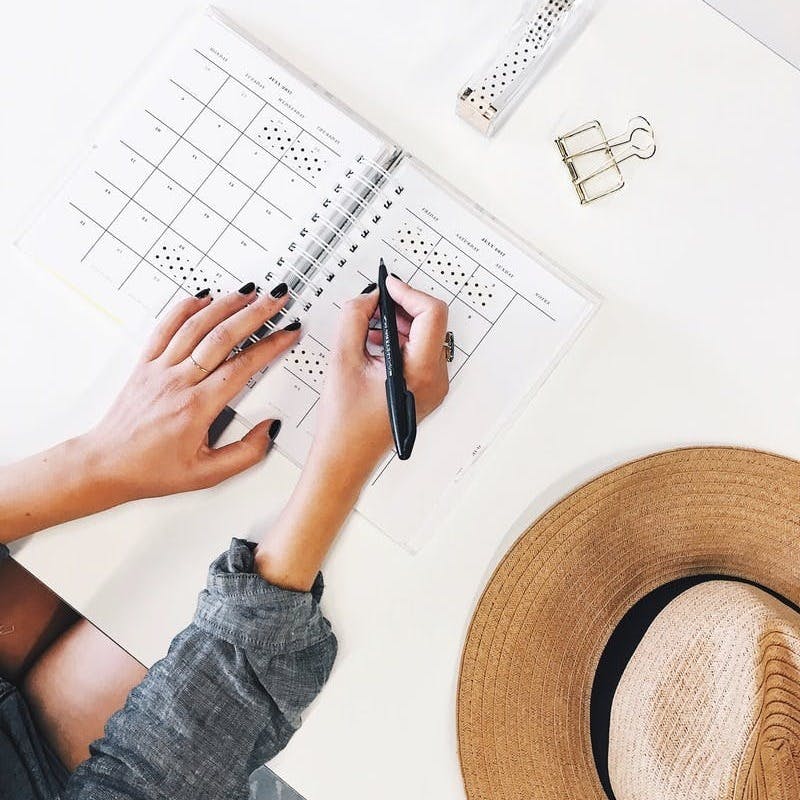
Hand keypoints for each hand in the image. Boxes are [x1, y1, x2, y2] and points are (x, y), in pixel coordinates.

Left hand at [83, 284, 300, 502]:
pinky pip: (165, 327)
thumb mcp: (207, 475)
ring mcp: (159, 369)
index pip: (242, 366)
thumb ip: (245, 453)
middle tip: (276, 299)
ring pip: (196, 326)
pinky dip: (185, 307)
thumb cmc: (151, 470)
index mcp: (197, 407)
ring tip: (249, 292)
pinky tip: (203, 297)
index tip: (288, 333)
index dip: (270, 346)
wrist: (106, 465)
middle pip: (222, 337)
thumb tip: (269, 429)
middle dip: (255, 313)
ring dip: (225, 304)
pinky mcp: (144, 364)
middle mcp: (178, 382)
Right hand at [254, 277, 449, 590]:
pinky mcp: (423, 389)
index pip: (432, 313)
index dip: (407, 293)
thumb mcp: (342, 361)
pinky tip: (372, 345)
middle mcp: (435, 380)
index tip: (386, 287)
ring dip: (397, 324)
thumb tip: (367, 297)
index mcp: (422, 373)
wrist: (344, 460)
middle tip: (372, 303)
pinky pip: (417, 353)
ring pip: (424, 336)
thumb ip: (354, 319)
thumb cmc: (344, 425)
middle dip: (401, 307)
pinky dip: (397, 341)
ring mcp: (432, 386)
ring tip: (367, 327)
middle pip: (430, 323)